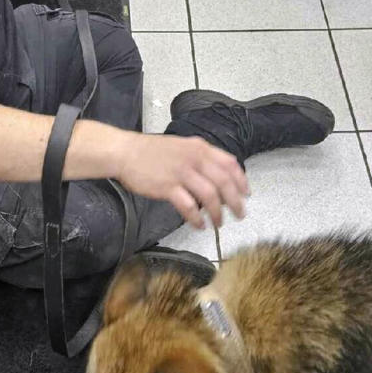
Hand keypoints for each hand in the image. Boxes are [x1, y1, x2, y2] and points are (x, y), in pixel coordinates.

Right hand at [114, 133, 248, 228]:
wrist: (125, 152)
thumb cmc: (151, 152)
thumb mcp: (182, 147)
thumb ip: (200, 159)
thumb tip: (216, 179)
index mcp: (200, 148)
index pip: (230, 164)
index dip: (242, 181)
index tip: (246, 194)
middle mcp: (194, 159)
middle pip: (224, 182)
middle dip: (235, 202)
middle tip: (239, 214)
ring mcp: (181, 173)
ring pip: (210, 196)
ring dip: (217, 213)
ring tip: (218, 223)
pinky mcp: (168, 187)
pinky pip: (189, 206)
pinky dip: (196, 218)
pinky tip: (198, 225)